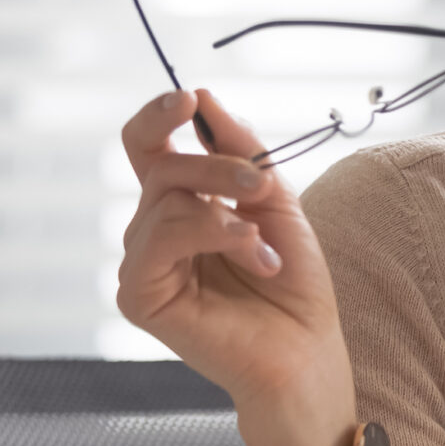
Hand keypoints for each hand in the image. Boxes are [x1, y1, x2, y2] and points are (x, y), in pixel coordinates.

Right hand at [114, 87, 352, 410]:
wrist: (306, 348)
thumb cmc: (293, 282)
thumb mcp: (275, 201)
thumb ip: (241, 150)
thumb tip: (203, 97)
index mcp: (182, 203)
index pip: (148, 146)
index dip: (159, 115)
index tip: (189, 98)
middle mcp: (154, 229)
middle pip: (160, 164)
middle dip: (215, 164)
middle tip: (261, 184)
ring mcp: (142, 262)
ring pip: (164, 198)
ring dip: (225, 208)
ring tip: (266, 243)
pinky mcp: (138, 295)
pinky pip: (159, 239)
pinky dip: (213, 234)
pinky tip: (255, 258)